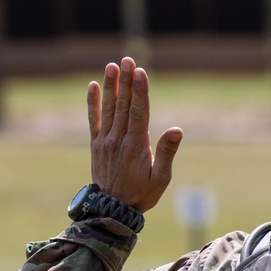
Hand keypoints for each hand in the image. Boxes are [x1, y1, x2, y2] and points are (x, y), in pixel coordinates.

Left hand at [86, 57, 182, 211]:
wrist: (111, 210)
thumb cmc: (142, 194)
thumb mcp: (160, 178)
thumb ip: (167, 152)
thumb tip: (176, 129)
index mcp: (136, 146)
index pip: (139, 112)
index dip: (140, 91)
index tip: (140, 72)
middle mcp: (118, 140)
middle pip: (124, 105)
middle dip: (126, 81)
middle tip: (128, 60)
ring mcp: (105, 141)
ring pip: (109, 108)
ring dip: (112, 86)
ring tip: (113, 65)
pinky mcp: (97, 145)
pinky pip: (94, 120)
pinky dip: (93, 102)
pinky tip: (94, 86)